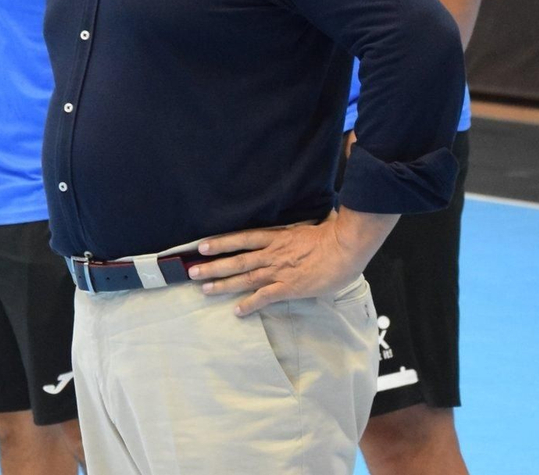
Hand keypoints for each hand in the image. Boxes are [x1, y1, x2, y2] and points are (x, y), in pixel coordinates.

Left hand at [187, 207, 396, 316]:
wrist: (345, 247)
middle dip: (213, 266)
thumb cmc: (331, 235)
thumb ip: (294, 231)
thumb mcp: (307, 227)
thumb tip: (292, 229)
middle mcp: (272, 253)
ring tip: (204, 289)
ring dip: (223, 284)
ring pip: (244, 277)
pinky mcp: (289, 287)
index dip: (220, 243)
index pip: (242, 238)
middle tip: (192, 272)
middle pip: (236, 259)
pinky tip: (237, 311)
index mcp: (276, 237)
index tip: (201, 246)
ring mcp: (279, 270)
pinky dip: (249, 304)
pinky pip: (265, 297)